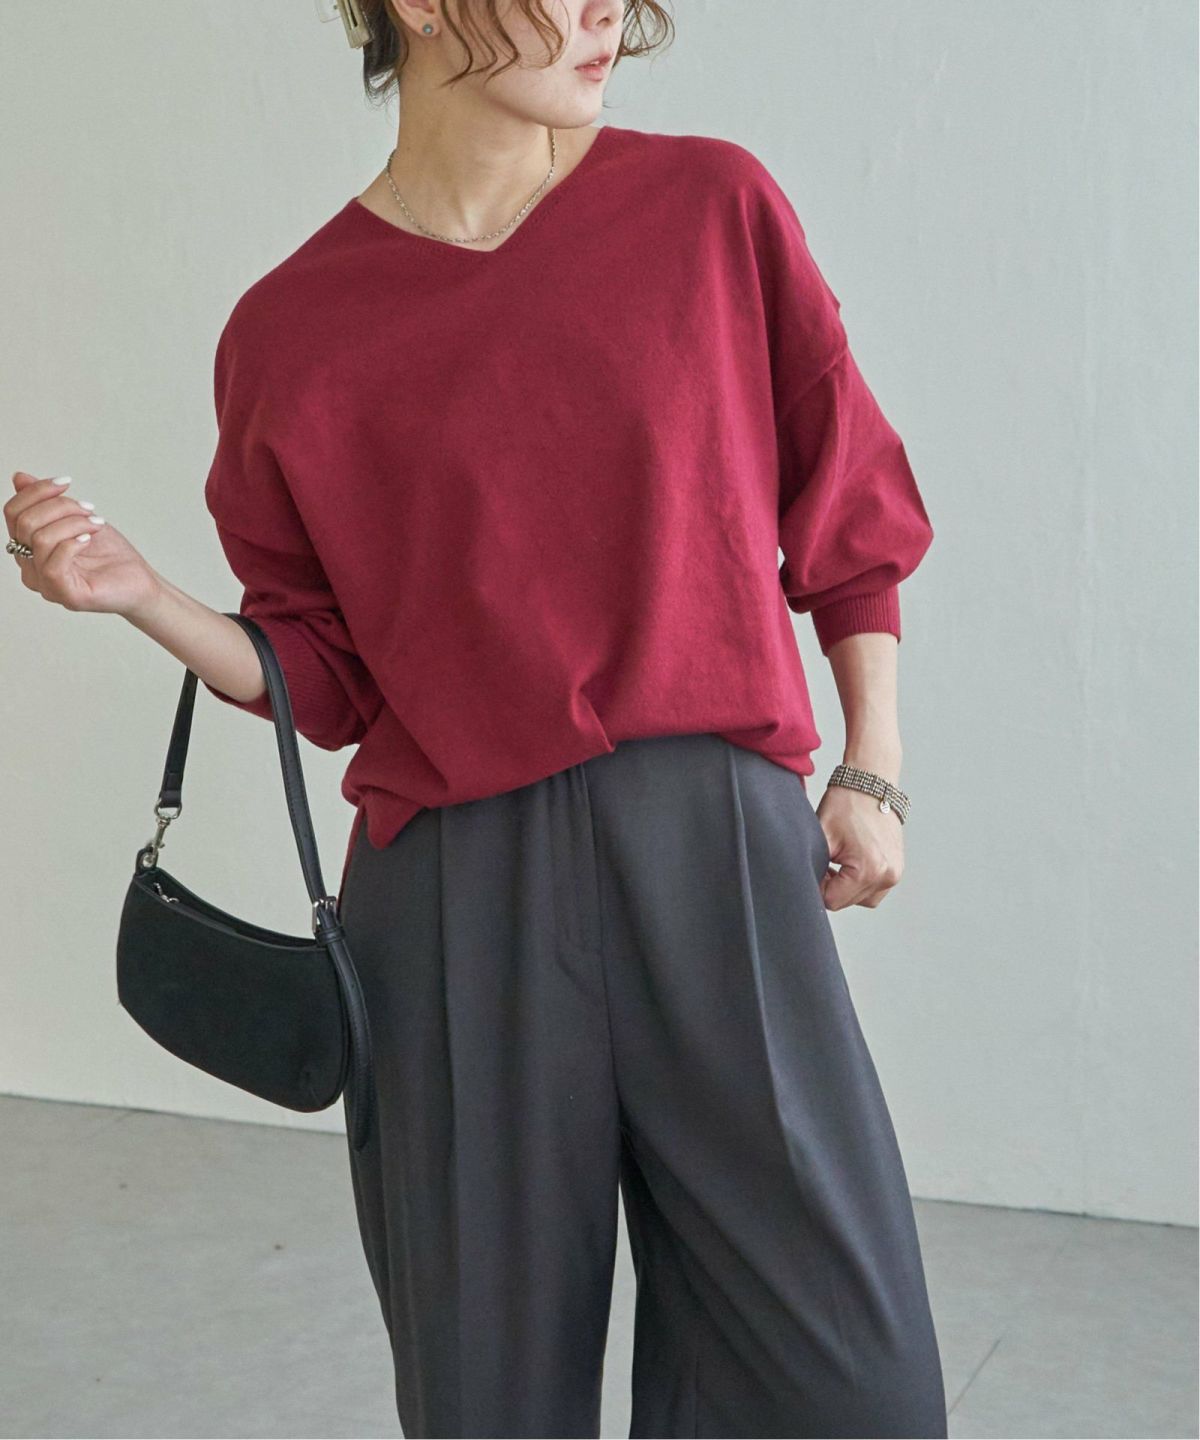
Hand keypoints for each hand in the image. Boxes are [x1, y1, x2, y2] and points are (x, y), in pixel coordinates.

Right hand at [5, 471, 161, 618]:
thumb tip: (19, 477)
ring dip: (73, 523)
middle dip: (60, 506)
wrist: (140, 584)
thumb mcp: (78, 519)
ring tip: (96, 524)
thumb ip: (48, 502)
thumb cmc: (111, 556)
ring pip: (40, 539)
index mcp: (29, 549)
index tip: (66, 482)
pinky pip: (52, 566)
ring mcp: (45, 585)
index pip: (13, 512)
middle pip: (25, 522)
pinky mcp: (65, 596)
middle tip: (89, 509)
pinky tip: (90, 539)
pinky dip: (73, 544)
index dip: (36, 491)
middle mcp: (31, 568)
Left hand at [814, 782, 904, 910]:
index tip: (815, 866)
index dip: (817, 886)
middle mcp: (887, 876)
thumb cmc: (845, 805)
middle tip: (825, 860)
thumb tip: (804, 888)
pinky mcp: (897, 869)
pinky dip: (859, 882)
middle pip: (846, 902)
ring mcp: (895, 874)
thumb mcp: (821, 836)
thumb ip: (812, 867)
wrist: (870, 785)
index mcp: (869, 870)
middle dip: (831, 887)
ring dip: (845, 887)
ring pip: (860, 899)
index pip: (832, 901)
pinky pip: (873, 889)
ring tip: (838, 861)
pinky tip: (850, 863)